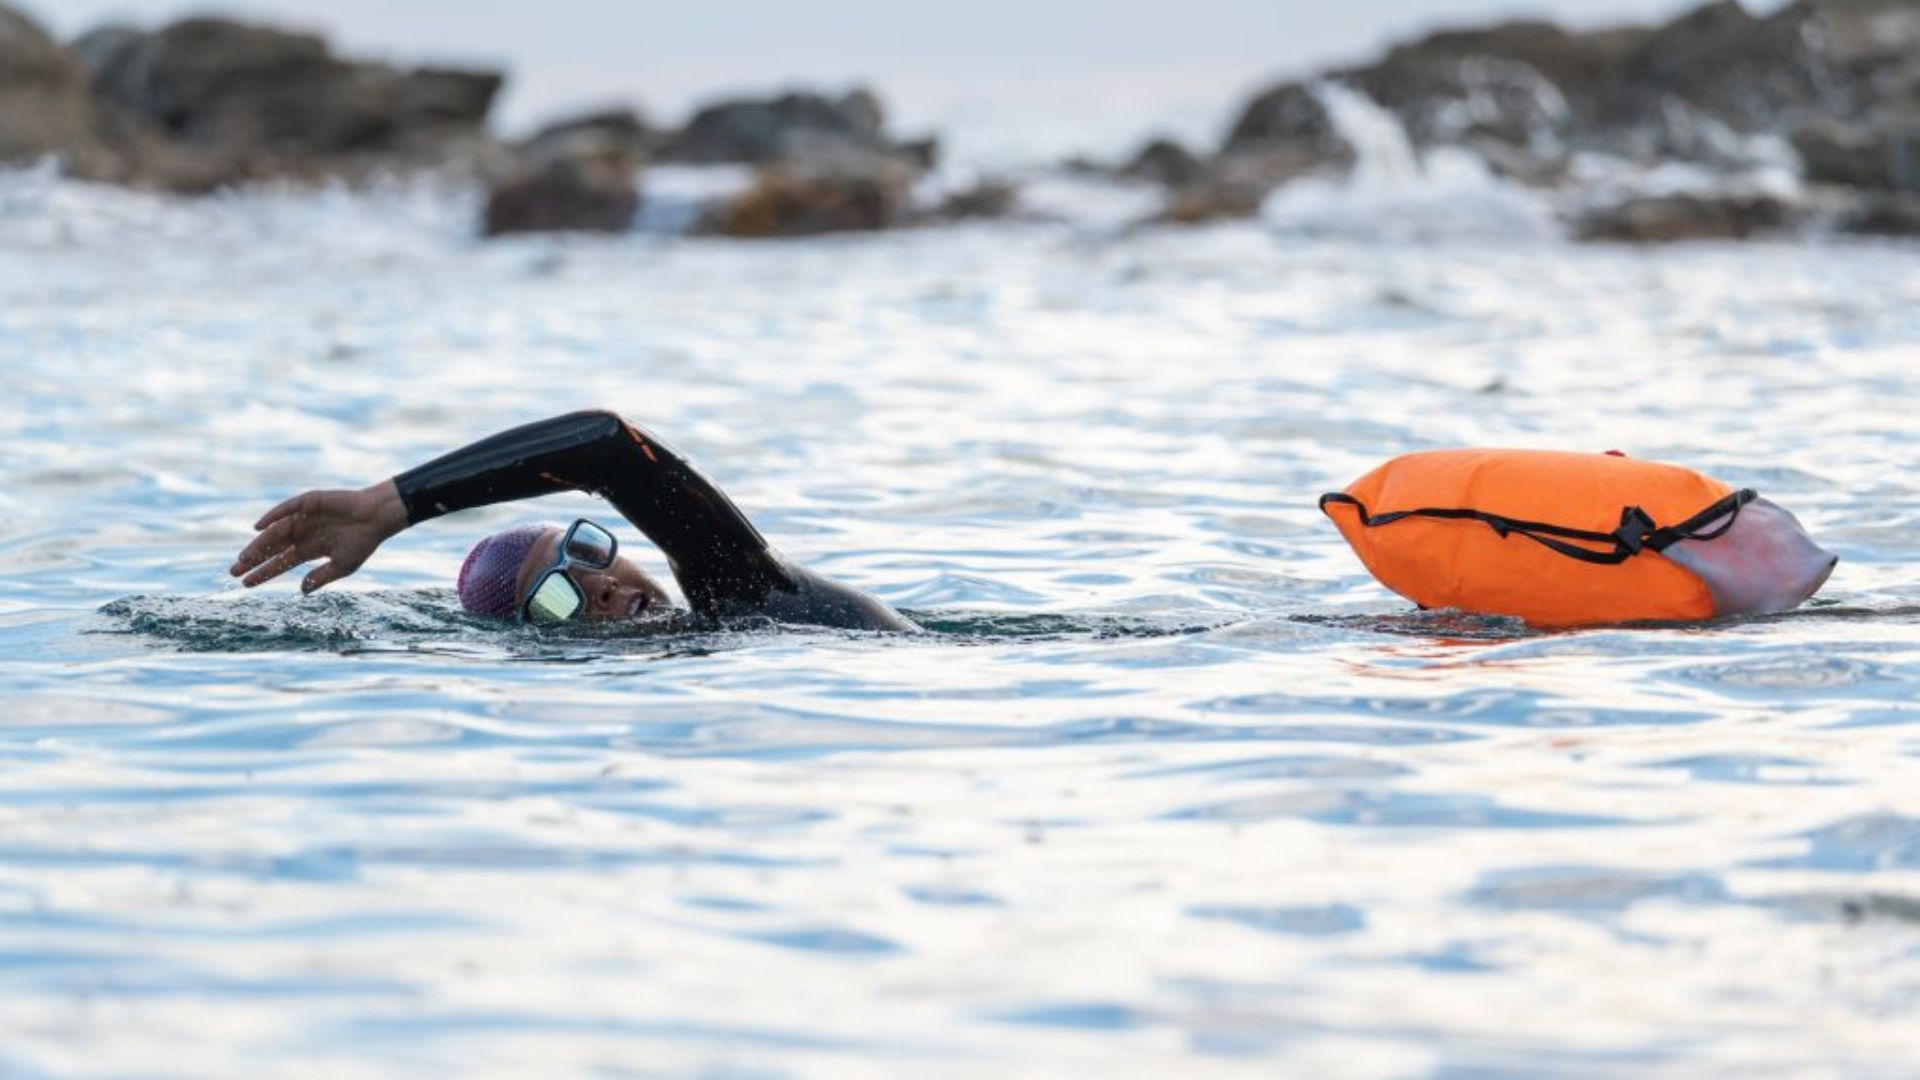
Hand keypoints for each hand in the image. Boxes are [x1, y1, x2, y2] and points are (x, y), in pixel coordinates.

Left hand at [230, 480, 407, 593]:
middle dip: (253, 560)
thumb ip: (321, 577)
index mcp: (310, 549)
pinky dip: (272, 517)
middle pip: (272, 549)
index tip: (246, 584)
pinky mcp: (309, 502)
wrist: (378, 517)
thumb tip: (301, 591)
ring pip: (275, 532)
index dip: (264, 573)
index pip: (281, 563)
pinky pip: (286, 509)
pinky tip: (258, 527)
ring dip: (259, 544)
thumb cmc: (364, 542)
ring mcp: (304, 517)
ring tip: (244, 558)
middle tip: (233, 572)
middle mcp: (303, 533)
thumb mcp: (343, 566)